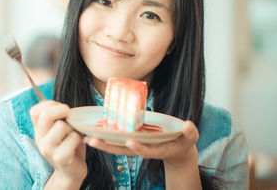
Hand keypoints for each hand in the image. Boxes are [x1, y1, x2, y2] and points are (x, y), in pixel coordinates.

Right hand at [30, 101, 86, 184]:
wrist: (71, 172)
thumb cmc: (68, 146)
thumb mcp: (60, 129)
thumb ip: (59, 118)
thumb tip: (65, 108)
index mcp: (39, 130)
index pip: (35, 110)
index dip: (50, 104)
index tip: (62, 110)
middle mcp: (40, 139)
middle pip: (46, 114)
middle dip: (62, 110)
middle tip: (70, 115)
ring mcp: (48, 150)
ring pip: (62, 126)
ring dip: (73, 127)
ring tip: (74, 135)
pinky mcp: (61, 158)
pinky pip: (73, 138)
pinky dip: (79, 138)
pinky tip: (77, 145)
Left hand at [83, 120, 198, 169]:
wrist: (177, 150)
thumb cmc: (183, 141)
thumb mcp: (190, 137)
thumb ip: (190, 132)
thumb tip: (188, 125)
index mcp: (157, 149)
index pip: (146, 151)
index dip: (138, 148)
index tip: (129, 142)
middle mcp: (144, 149)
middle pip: (125, 150)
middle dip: (109, 147)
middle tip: (93, 141)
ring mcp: (137, 147)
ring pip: (117, 148)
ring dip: (103, 144)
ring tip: (87, 138)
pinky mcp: (132, 143)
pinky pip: (117, 142)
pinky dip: (106, 139)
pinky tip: (93, 134)